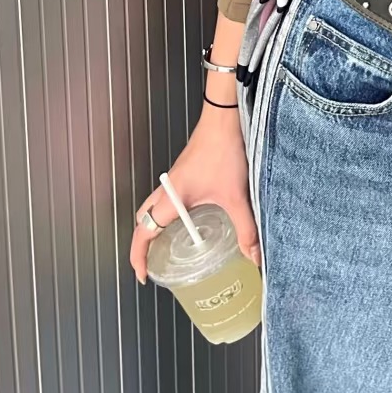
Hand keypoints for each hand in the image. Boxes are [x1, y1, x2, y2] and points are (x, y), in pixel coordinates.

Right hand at [129, 104, 260, 284]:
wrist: (224, 117)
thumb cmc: (223, 150)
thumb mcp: (235, 195)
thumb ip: (245, 228)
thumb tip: (253, 257)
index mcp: (171, 198)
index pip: (143, 232)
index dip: (138, 256)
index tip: (144, 275)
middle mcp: (167, 189)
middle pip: (141, 220)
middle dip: (142, 244)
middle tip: (151, 262)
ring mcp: (174, 179)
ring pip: (151, 207)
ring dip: (153, 226)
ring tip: (167, 246)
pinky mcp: (184, 172)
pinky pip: (165, 197)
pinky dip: (167, 213)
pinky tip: (189, 220)